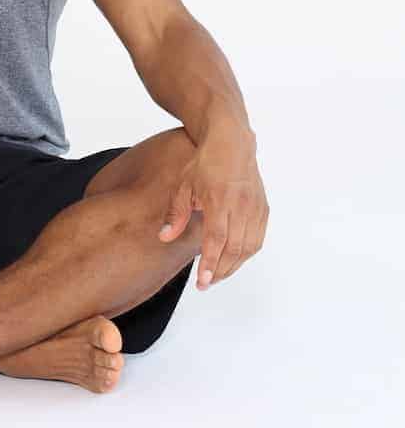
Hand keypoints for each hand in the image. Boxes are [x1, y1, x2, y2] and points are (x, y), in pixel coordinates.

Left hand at [157, 128, 267, 289]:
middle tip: (205, 284)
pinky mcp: (263, 209)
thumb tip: (164, 237)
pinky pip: (257, 239)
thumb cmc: (205, 163)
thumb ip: (175, 214)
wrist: (231, 143)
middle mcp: (241, 206)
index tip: (201, 281)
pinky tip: (233, 259)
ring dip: (233, 266)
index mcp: (219, 200)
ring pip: (248, 248)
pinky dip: (246, 254)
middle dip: (219, 271)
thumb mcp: (183, 185)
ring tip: (216, 275)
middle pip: (234, 249)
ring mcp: (255, 208)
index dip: (209, 263)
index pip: (216, 239)